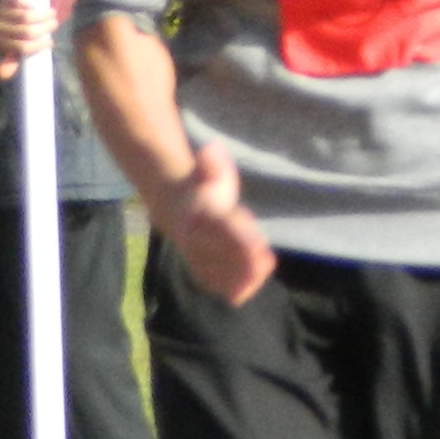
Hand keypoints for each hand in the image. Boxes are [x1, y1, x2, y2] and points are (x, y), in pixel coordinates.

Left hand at [0, 0, 51, 75]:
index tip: (50, 41)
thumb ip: (11, 62)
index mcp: (2, 44)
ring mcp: (1, 12)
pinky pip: (19, 1)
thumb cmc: (16, 34)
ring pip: (25, 16)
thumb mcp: (14, 49)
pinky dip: (31, 3)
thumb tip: (1, 76)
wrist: (10, 11)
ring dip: (43, 14)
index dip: (40, 44)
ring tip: (51, 14)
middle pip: (27, 31)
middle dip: (45, 28)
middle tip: (54, 24)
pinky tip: (38, 5)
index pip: (24, 48)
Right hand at [165, 140, 274, 307]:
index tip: (260, 246)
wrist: (174, 207)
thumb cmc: (203, 188)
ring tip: (261, 269)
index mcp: (200, 214)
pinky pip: (215, 285)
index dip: (241, 239)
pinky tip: (250, 283)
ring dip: (242, 277)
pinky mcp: (200, 271)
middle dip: (243, 261)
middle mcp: (194, 238)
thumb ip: (212, 162)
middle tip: (265, 259)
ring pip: (217, 275)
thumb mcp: (209, 170)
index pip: (222, 229)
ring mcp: (195, 257)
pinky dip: (234, 288)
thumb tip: (211, 150)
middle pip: (219, 256)